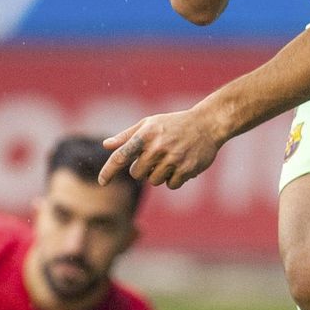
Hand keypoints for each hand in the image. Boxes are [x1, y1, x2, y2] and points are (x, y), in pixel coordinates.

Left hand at [99, 106, 224, 188]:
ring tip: (170, 159)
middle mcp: (158, 147)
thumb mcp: (149, 124)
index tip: (102, 182)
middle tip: (155, 157)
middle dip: (142, 169)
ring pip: (154, 181)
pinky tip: (180, 166)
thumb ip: (127, 136)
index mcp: (146, 134)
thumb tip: (106, 145)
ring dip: (159, 174)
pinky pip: (171, 185)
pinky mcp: (187, 169)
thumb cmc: (173, 124)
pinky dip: (173, 179)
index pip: (121, 155)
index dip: (109, 170)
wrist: (207, 124)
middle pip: (137, 174)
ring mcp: (173, 159)